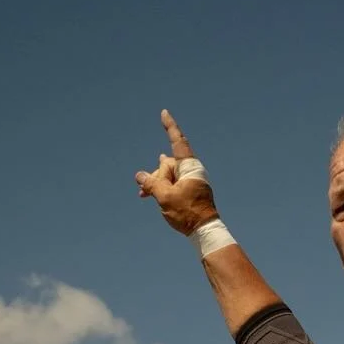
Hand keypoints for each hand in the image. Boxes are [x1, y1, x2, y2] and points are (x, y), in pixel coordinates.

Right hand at [135, 109, 219, 236]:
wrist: (204, 230)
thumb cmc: (188, 212)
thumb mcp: (165, 197)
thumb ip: (151, 183)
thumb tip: (140, 175)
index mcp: (189, 166)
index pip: (177, 141)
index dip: (170, 127)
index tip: (164, 113)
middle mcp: (191, 170)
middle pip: (166, 165)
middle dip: (155, 176)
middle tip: (149, 193)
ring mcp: (190, 180)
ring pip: (167, 175)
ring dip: (155, 184)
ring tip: (143, 196)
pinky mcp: (189, 190)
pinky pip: (172, 184)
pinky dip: (162, 188)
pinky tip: (148, 194)